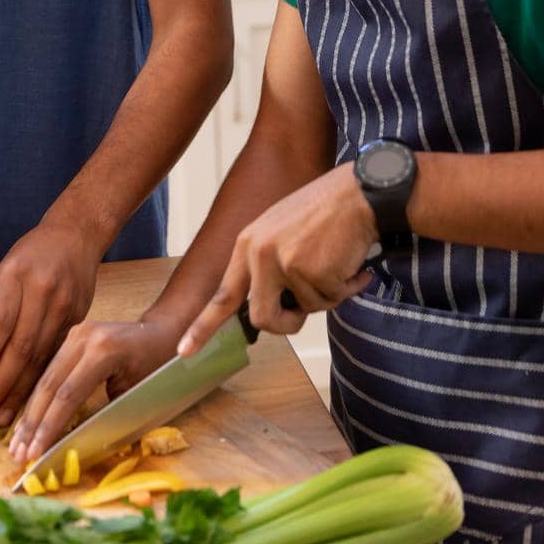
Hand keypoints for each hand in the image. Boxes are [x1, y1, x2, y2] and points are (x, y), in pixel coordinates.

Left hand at [0, 220, 98, 427]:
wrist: (76, 235)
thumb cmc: (31, 254)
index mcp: (16, 277)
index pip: (0, 322)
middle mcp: (42, 291)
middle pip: (22, 345)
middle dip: (3, 381)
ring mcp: (64, 306)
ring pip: (42, 355)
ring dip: (23, 387)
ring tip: (6, 412)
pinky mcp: (79, 317)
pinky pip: (56, 353)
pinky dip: (42, 376)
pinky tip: (30, 395)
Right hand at [7, 314, 179, 465]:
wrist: (162, 334)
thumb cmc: (158, 369)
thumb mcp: (134, 396)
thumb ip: (104, 417)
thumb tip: (70, 447)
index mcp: (103, 350)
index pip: (68, 395)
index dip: (49, 428)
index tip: (35, 455)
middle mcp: (84, 337)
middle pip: (50, 386)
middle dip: (33, 425)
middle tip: (18, 455)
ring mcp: (75, 333)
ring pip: (44, 379)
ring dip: (30, 415)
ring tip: (16, 445)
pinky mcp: (70, 337)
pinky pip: (50, 371)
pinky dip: (38, 400)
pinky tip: (26, 422)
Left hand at [177, 163, 377, 355]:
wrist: (360, 192)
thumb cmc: (326, 212)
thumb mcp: (282, 231)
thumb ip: (267, 268)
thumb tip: (266, 311)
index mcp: (248, 244)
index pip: (222, 294)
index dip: (203, 326)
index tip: (184, 351)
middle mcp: (260, 254)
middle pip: (262, 319)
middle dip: (286, 325)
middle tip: (304, 315)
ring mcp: (284, 263)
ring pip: (305, 311)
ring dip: (326, 296)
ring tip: (336, 264)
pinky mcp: (311, 272)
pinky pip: (332, 300)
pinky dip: (347, 288)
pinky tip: (353, 263)